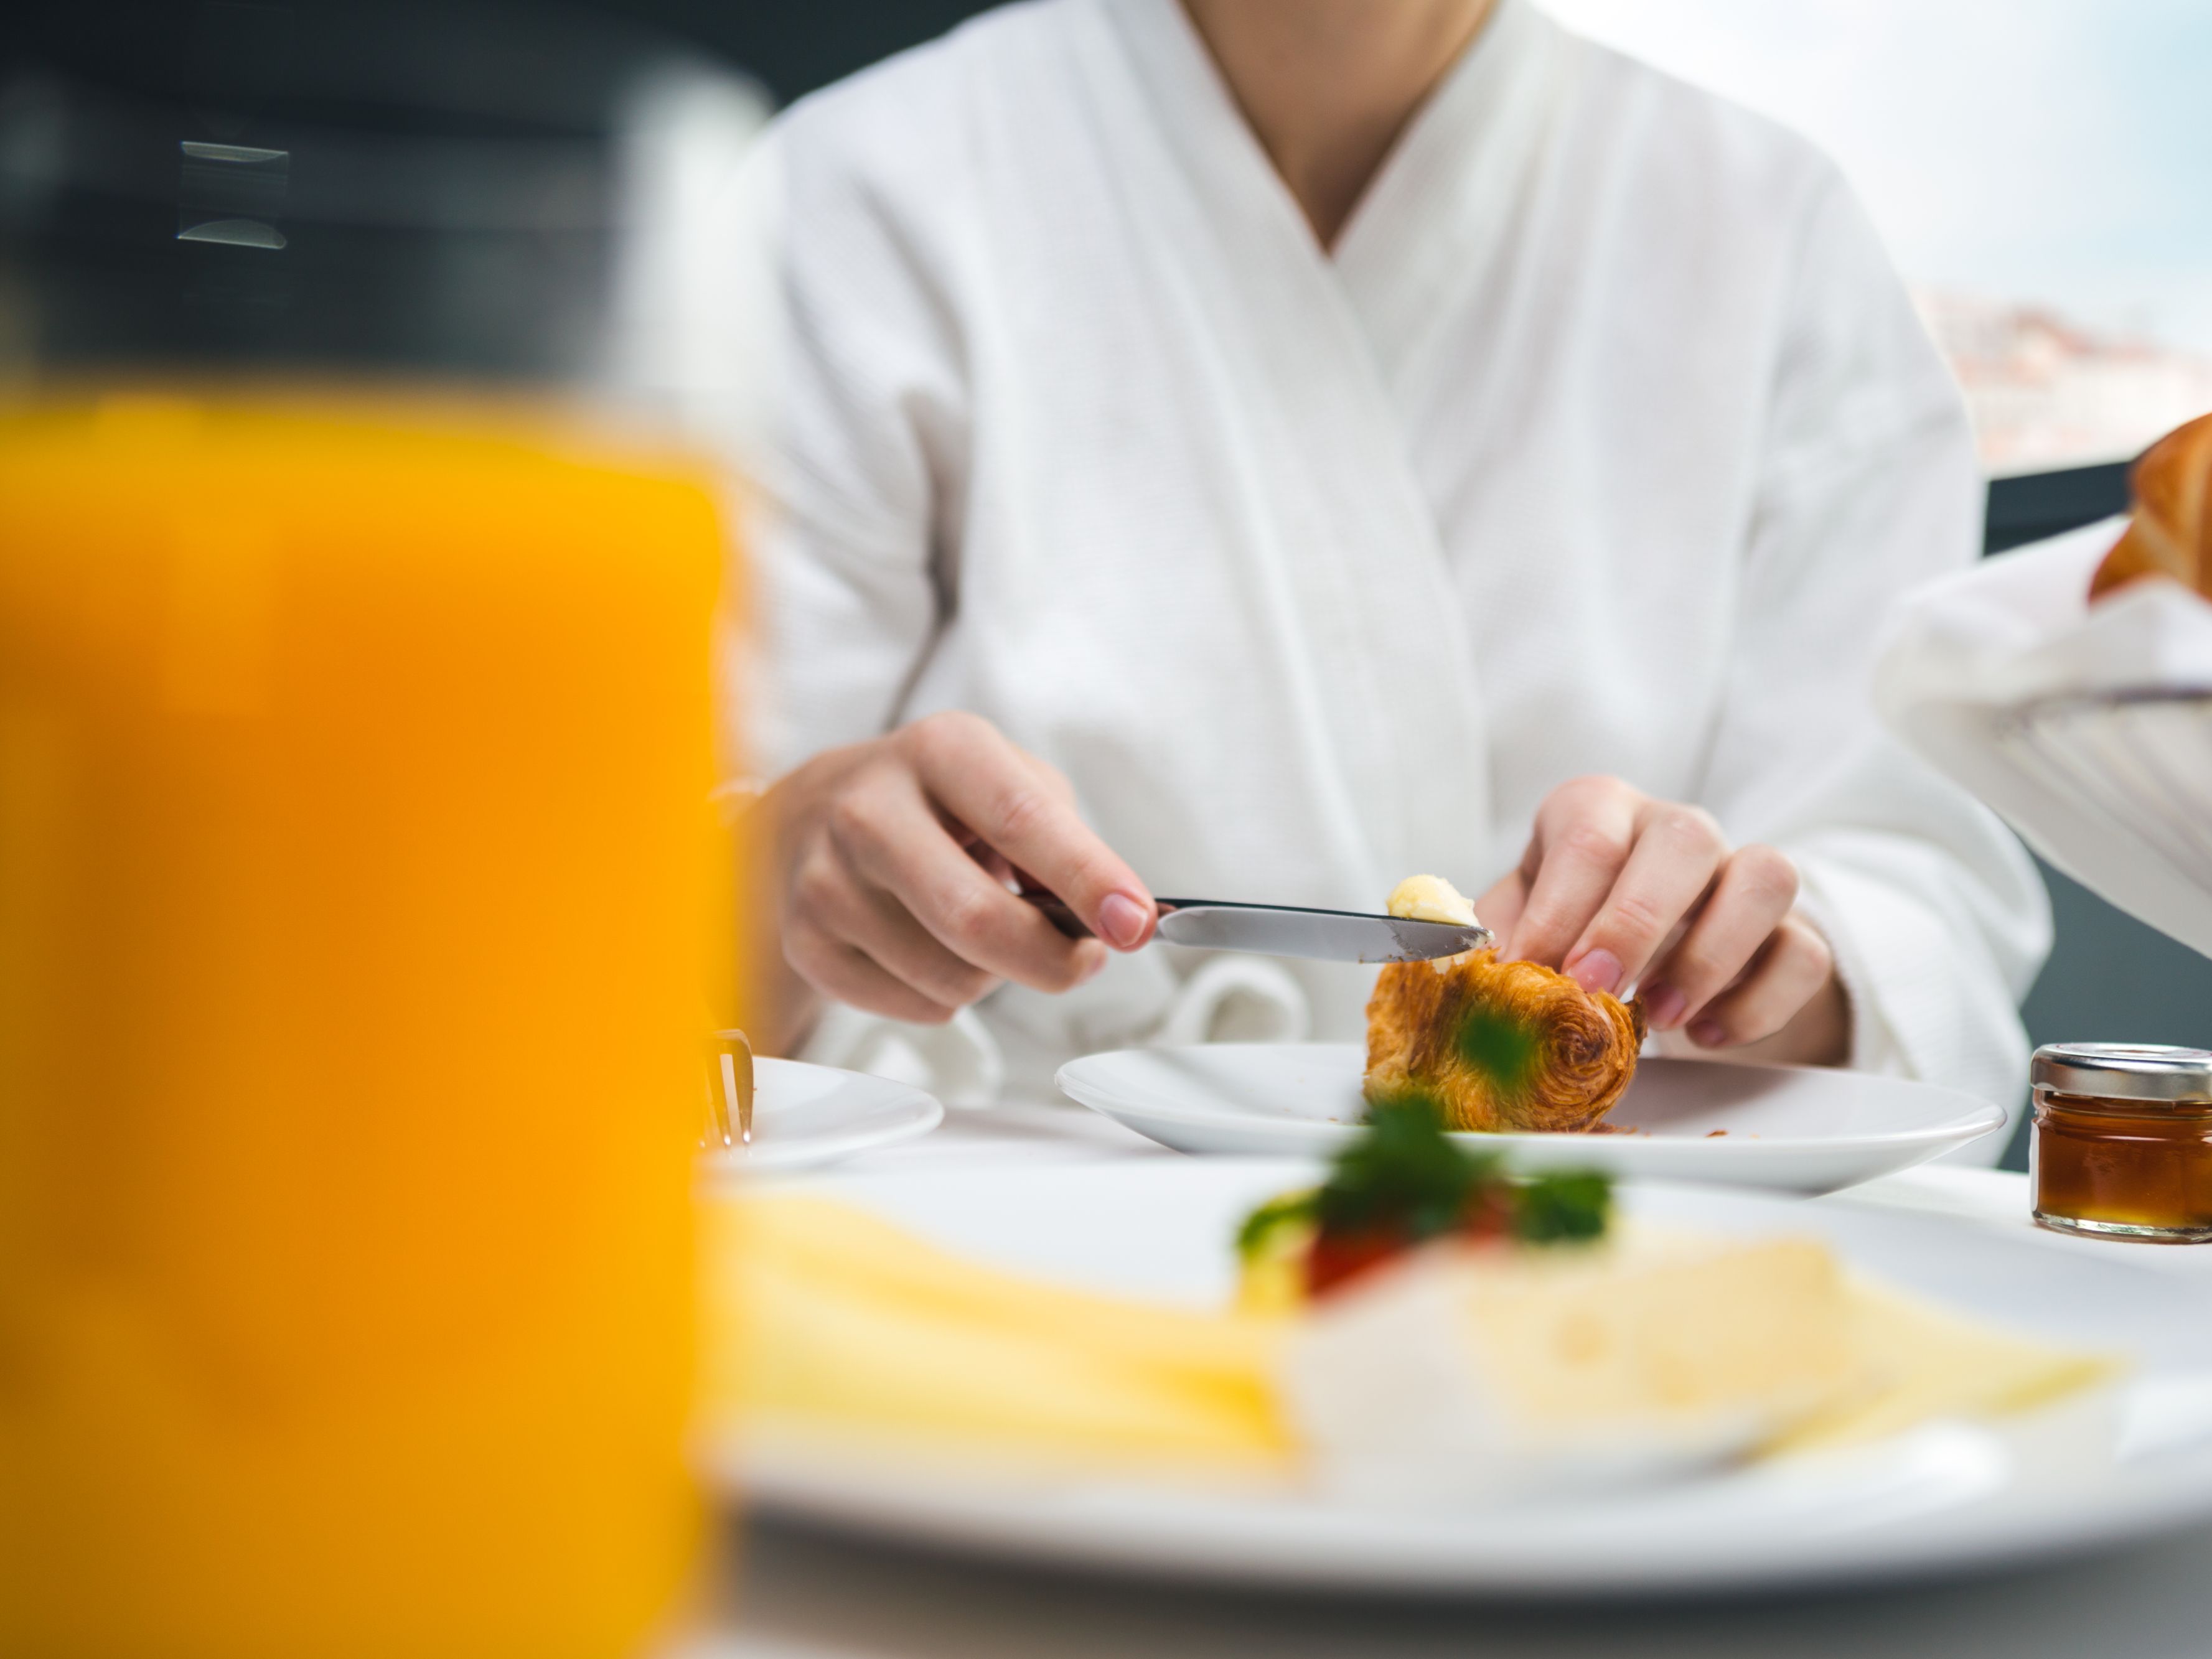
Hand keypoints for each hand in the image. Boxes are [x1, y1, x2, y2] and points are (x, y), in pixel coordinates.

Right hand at [766, 711, 1155, 1031]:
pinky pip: (916, 1007)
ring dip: (994, 975)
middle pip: (976, 917)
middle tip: (1083, 961)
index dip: (1088, 878)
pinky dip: (946, 994)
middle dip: (1050, 958)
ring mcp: (826, 879)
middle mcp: (869, 808)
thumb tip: (1116, 917)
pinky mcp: (806, 942)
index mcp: (939, 750)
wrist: (808, 819)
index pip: (1021, 820)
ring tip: (979, 931)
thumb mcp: (1006, 780)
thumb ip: (1067, 838)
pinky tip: (928, 948)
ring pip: (950, 977)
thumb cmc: (935, 803)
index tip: (1136, 923)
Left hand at [1474, 776, 1847, 1062]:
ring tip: (1661, 1017)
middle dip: (1636, 921)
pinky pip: (1803, 953)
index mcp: (1597, 811)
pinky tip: (1706, 1035)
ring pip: (1766, 877)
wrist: (1643, 953)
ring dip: (1711, 955)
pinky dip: (1758, 1002)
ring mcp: (1741, 873)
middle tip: (1596, 990)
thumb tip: (1459, 971)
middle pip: (1684, 839)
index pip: (1588, 835)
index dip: (1561, 907)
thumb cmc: (1564, 927)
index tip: (1534, 972)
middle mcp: (1675, 829)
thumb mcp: (1516, 922)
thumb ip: (1490, 939)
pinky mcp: (1793, 929)